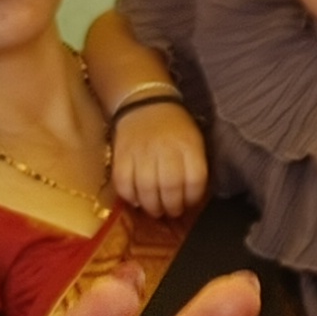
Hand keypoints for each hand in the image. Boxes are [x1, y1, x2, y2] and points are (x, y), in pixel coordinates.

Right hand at [106, 105, 205, 221]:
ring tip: (156, 211)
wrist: (146, 103)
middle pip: (170, 186)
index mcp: (188, 145)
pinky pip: (123, 182)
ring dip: (152, 206)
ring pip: (146, 188)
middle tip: (172, 212)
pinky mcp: (121, 155)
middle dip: (172, 206)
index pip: (195, 179)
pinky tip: (136, 200)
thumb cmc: (175, 127)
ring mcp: (141, 152)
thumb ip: (194, 165)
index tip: (190, 203)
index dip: (193, 197)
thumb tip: (191, 197)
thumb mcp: (194, 140)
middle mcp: (166, 149)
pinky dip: (129, 197)